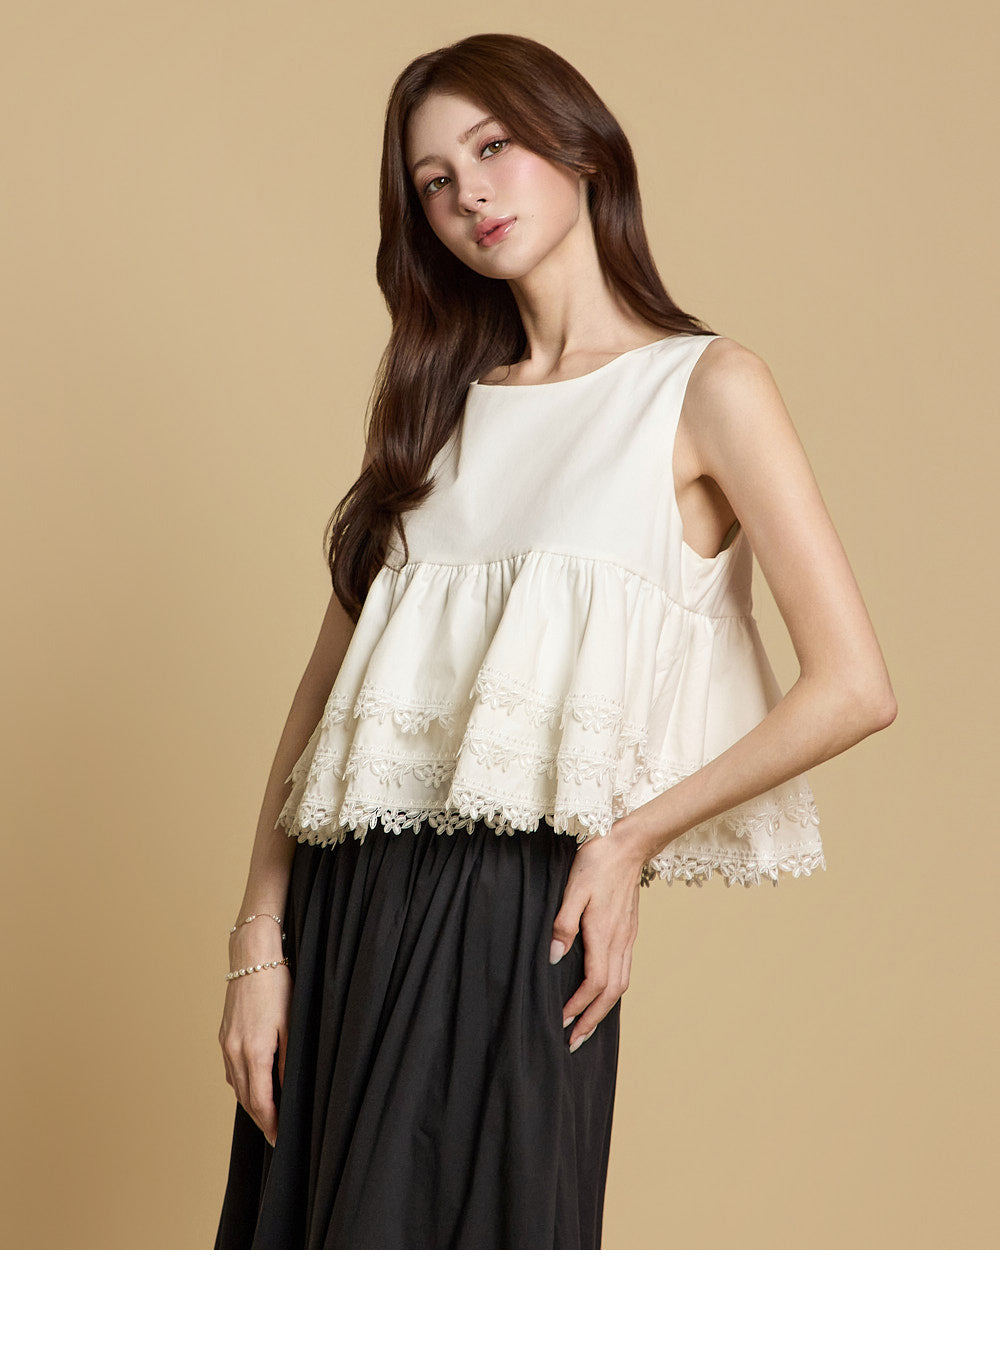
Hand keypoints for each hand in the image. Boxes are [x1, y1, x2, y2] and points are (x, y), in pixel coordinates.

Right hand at [218, 943, 291, 1147]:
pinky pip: (230, 1070)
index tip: (279, 1139)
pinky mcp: (223, 1036)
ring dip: (250, 1104)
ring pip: (236, 1086)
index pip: (261, 1101)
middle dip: (261, 1120)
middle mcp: (235, 1052)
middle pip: (246, 1099)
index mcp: (254, 1051)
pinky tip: (252, 1087)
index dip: (270, 1124)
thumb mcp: (292, 1024)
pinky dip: (241, 1085)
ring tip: (267, 1117)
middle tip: (275, 1136)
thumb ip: (287, 1061)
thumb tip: (288, 1090)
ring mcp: (226, 1044)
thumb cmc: (278, 987)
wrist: (251, 959)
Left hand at [549, 821, 645, 1051]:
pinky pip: (624, 971)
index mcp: (603, 933)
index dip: (578, 1006)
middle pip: (611, 993)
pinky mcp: (629, 932)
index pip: (594, 983)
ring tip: (586, 1027)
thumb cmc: (597, 862)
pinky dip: (612, 992)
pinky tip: (601, 996)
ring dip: (603, 1010)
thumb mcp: (571, 889)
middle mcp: (619, 941)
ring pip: (620, 985)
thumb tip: (553, 958)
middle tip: (573, 1042)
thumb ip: (562, 924)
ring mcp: (627, 938)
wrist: (628, 844)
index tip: (561, 1021)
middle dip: (592, 1020)